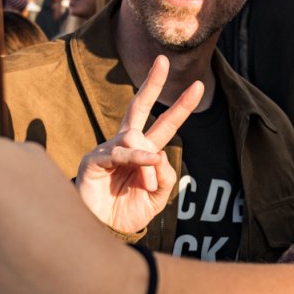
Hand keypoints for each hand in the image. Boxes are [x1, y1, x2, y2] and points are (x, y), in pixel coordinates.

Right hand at [76, 56, 202, 232]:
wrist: (103, 233)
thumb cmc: (127, 213)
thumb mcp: (157, 198)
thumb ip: (165, 177)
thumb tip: (159, 155)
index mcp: (143, 152)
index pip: (164, 123)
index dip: (180, 106)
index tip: (198, 85)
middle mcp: (125, 145)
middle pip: (139, 107)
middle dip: (152, 83)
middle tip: (163, 60)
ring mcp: (108, 150)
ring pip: (138, 139)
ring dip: (149, 165)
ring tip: (147, 187)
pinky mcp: (94, 161)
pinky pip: (121, 153)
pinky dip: (138, 159)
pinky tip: (148, 163)